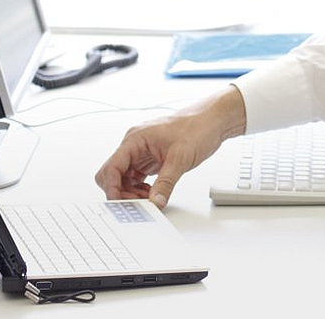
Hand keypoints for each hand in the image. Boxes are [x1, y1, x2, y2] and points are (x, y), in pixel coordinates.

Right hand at [95, 85, 245, 206]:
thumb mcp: (180, 158)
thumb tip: (155, 202)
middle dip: (121, 191)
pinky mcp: (150, 159)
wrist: (212, 120)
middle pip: (113, 174)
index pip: (112, 167)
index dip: (112, 188)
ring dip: (131, 192)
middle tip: (138, 203)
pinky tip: (152, 194)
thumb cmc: (197, 128)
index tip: (120, 204)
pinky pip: (136, 178)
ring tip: (149, 199)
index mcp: (135, 139)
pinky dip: (140, 189)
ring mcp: (141, 152)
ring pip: (123, 178)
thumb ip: (166, 183)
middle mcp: (135, 145)